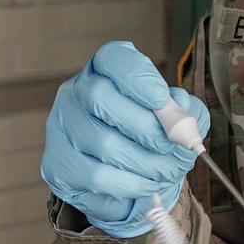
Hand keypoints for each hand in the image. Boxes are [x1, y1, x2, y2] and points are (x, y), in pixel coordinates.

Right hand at [42, 41, 209, 237]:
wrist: (126, 181)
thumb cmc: (149, 140)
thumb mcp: (175, 120)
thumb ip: (185, 110)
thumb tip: (183, 107)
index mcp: (105, 71)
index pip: (113, 58)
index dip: (138, 76)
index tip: (162, 99)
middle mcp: (76, 92)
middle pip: (101, 97)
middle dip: (146, 127)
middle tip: (173, 146)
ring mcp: (61, 127)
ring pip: (102, 141)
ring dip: (145, 161)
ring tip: (168, 171)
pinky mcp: (58, 163)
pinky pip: (96, 175)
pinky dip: (130, 183)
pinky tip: (148, 184)